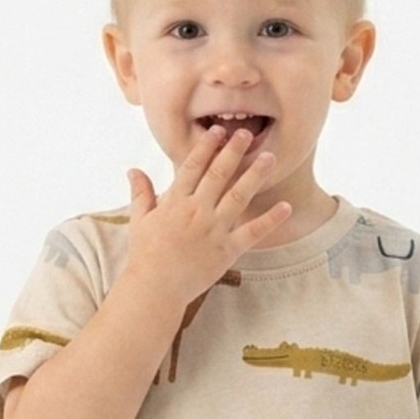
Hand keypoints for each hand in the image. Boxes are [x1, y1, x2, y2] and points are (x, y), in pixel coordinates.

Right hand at [123, 125, 291, 302]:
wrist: (155, 289)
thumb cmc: (144, 255)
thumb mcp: (139, 220)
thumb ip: (141, 193)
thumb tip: (133, 170)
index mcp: (175, 201)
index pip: (193, 166)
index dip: (207, 146)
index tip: (218, 130)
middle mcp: (196, 211)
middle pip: (219, 174)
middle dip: (234, 151)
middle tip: (247, 133)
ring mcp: (213, 230)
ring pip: (238, 196)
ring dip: (255, 175)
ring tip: (270, 157)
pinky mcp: (226, 251)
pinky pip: (252, 233)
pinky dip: (270, 220)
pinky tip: (286, 207)